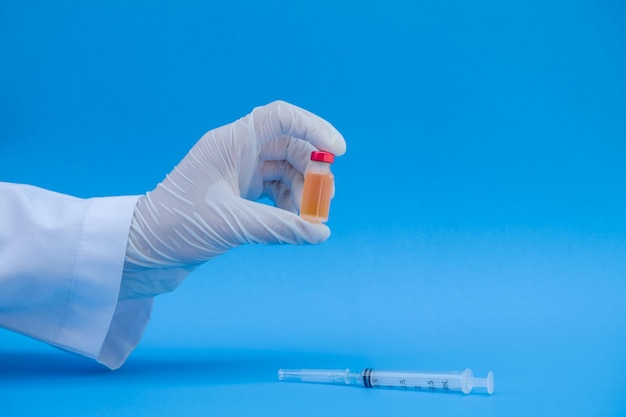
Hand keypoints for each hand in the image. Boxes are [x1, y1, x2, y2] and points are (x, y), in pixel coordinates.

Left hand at [120, 101, 345, 298]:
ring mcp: (237, 174)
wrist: (140, 251)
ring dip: (302, 193)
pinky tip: (290, 225)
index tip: (338, 153)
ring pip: (285, 171)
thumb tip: (321, 233)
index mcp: (230, 143)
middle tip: (323, 203)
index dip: (314, 128)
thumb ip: (280, 227)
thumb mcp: (232, 225)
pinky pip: (274, 192)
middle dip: (312, 173)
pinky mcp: (237, 196)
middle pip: (290, 147)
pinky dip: (288, 206)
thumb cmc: (175, 227)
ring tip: (305, 222)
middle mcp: (235, 153)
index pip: (281, 117)